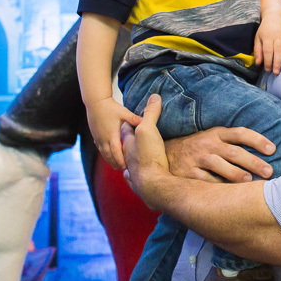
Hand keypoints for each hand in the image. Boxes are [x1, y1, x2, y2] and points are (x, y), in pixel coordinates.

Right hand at [86, 97, 141, 169]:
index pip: (116, 151)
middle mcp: (103, 138)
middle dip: (115, 163)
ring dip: (110, 160)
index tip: (126, 167)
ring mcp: (98, 137)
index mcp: (112, 134)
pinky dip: (105, 154)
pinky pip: (99, 148)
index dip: (120, 160)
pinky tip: (109, 156)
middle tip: (124, 170)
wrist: (95, 102)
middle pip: (109, 155)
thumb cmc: (111, 107)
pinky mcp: (95, 136)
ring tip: (117, 166)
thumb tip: (146, 122)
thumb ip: (135, 119)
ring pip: (103, 153)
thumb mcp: (124, 113)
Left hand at [121, 94, 170, 209]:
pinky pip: (133, 178)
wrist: (151, 184)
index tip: (129, 120)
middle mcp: (128, 158)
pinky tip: (132, 176)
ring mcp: (133, 172)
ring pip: (127, 163)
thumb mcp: (149, 129)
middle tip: (129, 138)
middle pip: (126, 148)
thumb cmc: (149, 156)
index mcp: (128, 144)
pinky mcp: (140, 184)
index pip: (126, 130)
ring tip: (129, 158)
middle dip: (126, 143)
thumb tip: (155, 96)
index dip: (128, 124)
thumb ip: (150, 113)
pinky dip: (132, 175)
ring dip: (127, 160)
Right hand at [164, 127, 275, 182]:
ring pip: (220, 166)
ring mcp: (197, 159)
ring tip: (250, 182)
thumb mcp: (213, 138)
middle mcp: (208, 144)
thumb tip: (266, 154)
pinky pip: (205, 181)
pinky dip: (218, 187)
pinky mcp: (187, 173)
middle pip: (234, 152)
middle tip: (269, 172)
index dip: (257, 140)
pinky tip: (229, 194)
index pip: (240, 133)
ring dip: (236, 174)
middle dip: (253, 162)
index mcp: (217, 133)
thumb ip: (234, 143)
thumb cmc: (198, 148)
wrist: (164, 154)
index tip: (272, 150)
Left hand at [254, 13, 280, 74]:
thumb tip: (258, 63)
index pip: (268, 50)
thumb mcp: (258, 38)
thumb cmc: (265, 30)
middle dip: (277, 62)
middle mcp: (278, 35)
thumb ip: (257, 50)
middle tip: (276, 72)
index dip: (267, 60)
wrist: (275, 16)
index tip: (267, 69)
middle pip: (278, 50)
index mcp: (267, 36)